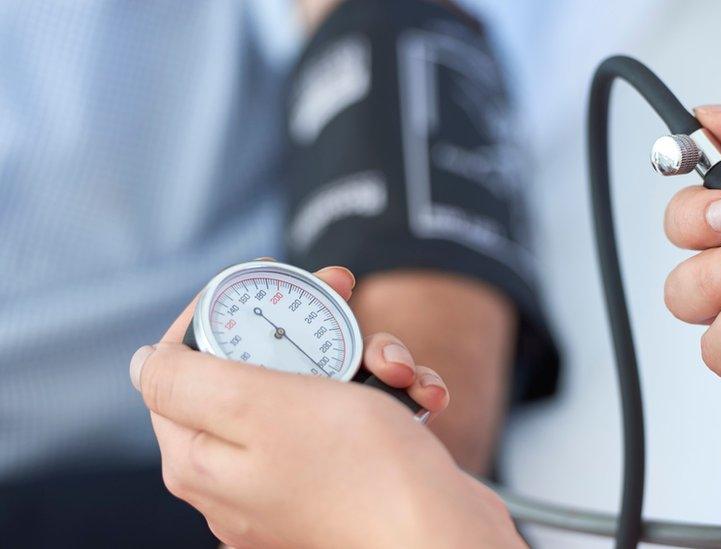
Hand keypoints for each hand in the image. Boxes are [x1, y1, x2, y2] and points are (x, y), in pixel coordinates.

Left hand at [130, 266, 523, 547]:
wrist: (442, 533)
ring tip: (397, 368)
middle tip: (344, 292)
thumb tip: (145, 363)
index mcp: (201, 458)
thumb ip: (187, 379)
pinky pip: (357, 418)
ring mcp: (297, 478)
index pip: (183, 364)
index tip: (267, 282)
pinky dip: (389, 396)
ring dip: (365, 359)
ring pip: (317, 386)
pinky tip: (421, 395)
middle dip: (310, 327)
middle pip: (259, 368)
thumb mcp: (258, 406)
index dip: (221, 311)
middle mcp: (242, 473)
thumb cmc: (358, 471)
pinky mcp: (348, 478)